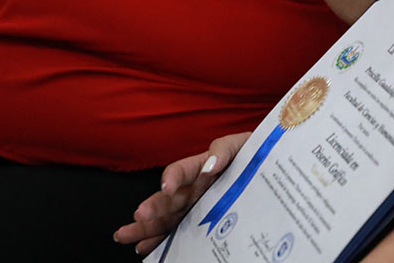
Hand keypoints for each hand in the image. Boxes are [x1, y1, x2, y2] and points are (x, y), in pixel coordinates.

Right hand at [114, 132, 251, 254]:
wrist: (268, 170)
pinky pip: (178, 232)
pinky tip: (144, 248)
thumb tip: (210, 165)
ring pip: (166, 218)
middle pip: (168, 199)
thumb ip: (225, 149)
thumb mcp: (242, 144)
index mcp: (201, 166)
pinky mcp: (201, 222)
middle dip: (152, 207)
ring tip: (125, 235)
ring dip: (146, 227)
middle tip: (138, 217)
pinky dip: (160, 240)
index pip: (182, 169)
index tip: (167, 186)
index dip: (173, 177)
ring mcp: (195, 207)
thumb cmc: (252, 153)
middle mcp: (193, 189)